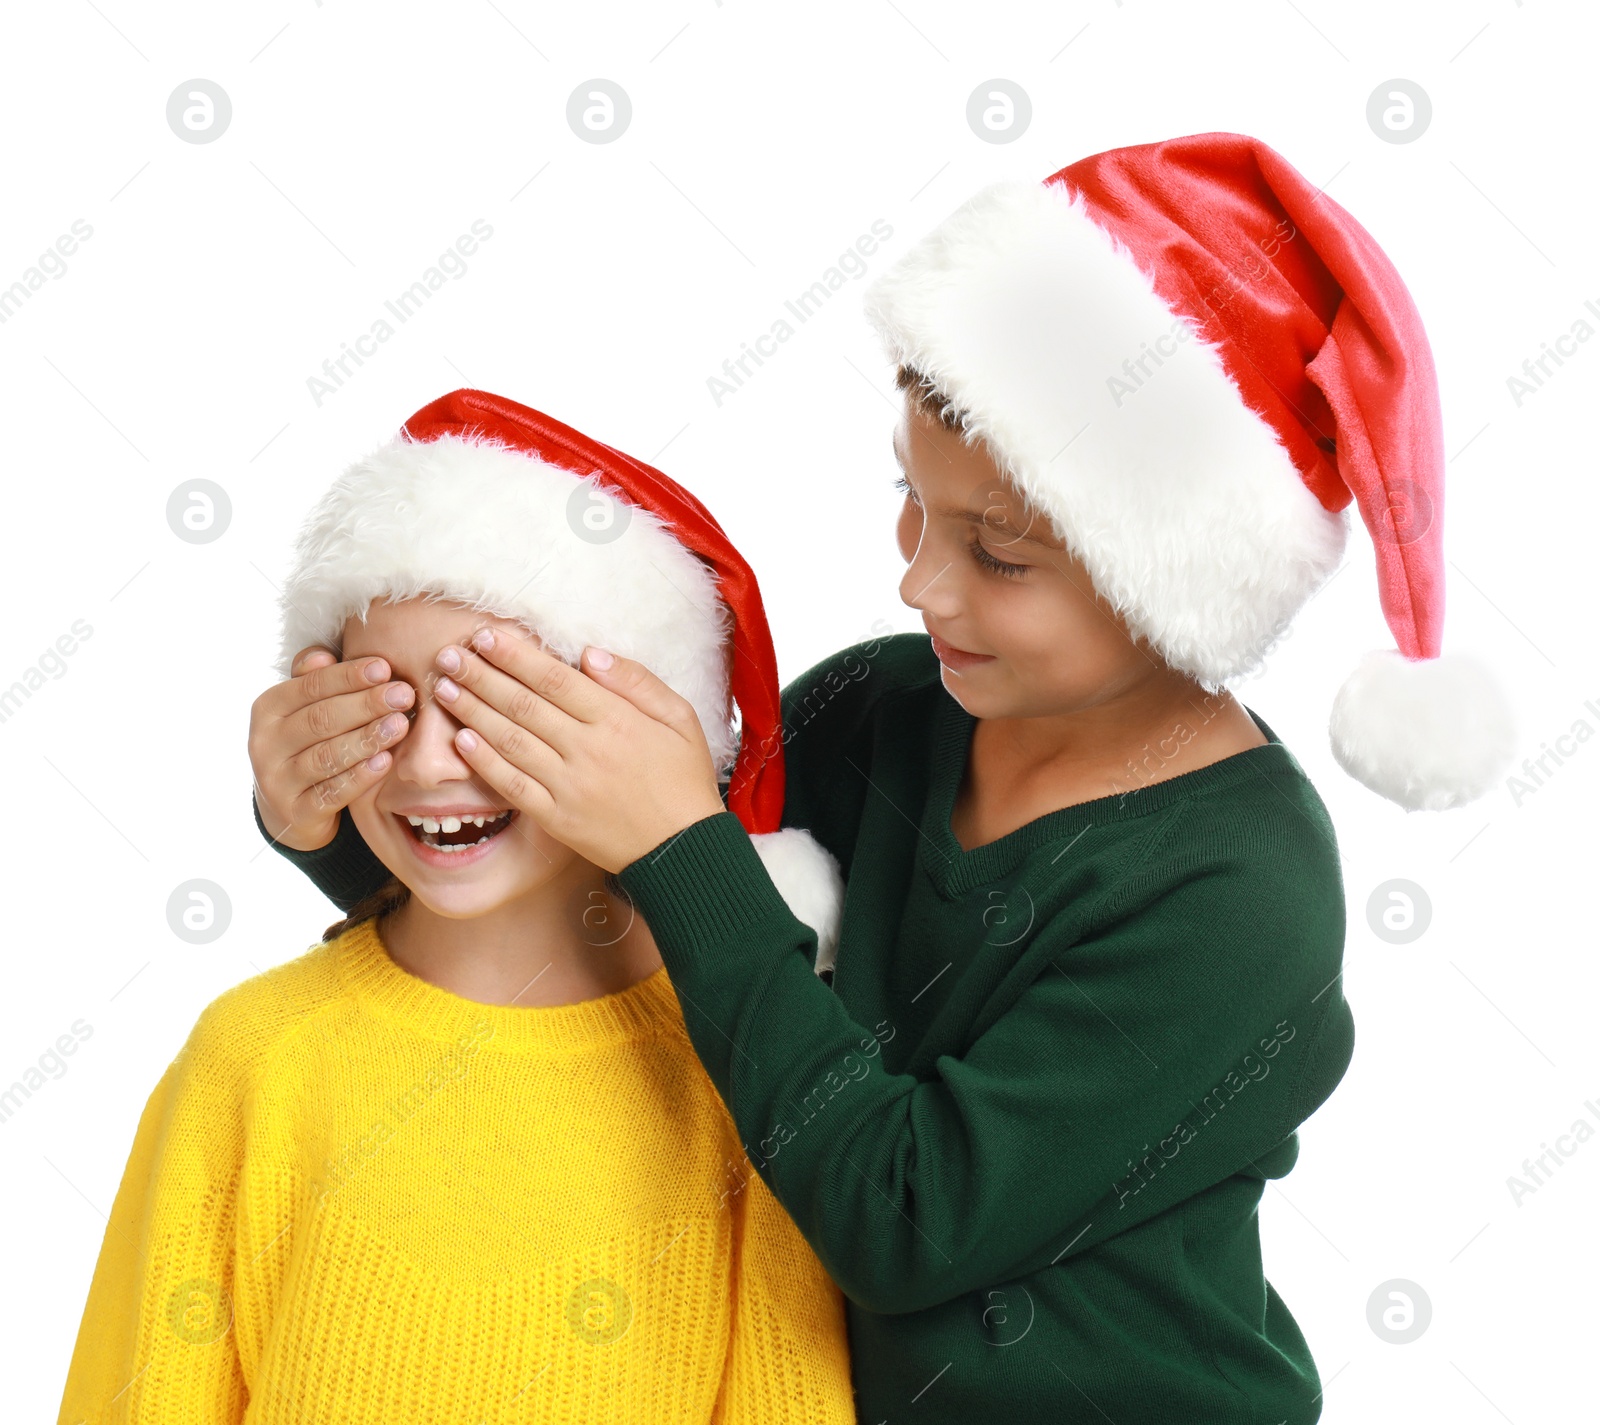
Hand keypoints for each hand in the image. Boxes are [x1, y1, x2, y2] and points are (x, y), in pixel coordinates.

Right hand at [248, 646, 415, 851]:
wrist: (288, 807)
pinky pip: (332, 793)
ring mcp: (278, 781)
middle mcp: (266, 744)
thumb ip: (313, 679)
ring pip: (327, 756)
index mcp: (268, 709)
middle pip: (321, 719)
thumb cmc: (308, 742)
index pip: (310, 686)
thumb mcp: (304, 708)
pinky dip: (360, 777)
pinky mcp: (296, 813)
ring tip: (401, 725)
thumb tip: (324, 655)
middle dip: (366, 705)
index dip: (348, 676)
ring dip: (367, 738)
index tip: (385, 668)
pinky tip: (385, 762)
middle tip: (403, 695)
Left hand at [432, 627, 725, 873]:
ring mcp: (569, 786)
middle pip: (523, 705)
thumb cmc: (684, 779)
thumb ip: (638, 682)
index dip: (516, 655)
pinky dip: (484, 762)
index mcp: (618, 720)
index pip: (555, 679)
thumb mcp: (681, 719)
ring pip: (511, 741)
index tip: (485, 636)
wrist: (685, 850)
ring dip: (472, 712)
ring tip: (443, 688)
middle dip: (480, 676)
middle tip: (447, 654)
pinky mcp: (557, 818)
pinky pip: (513, 786)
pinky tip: (461, 740)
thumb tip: (589, 654)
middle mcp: (588, 750)